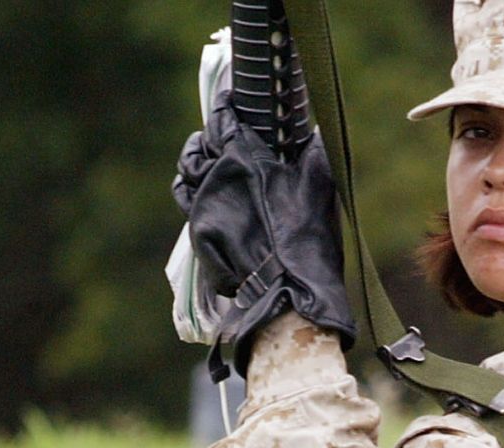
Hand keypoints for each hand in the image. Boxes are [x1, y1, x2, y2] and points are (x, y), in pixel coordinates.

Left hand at [173, 94, 355, 375]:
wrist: (283, 291)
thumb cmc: (304, 238)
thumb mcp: (318, 189)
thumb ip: (314, 155)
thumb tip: (318, 132)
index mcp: (242, 157)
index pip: (225, 120)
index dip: (226, 106)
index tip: (229, 99)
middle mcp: (214, 177)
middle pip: (198, 147)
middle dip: (206, 136)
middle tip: (214, 133)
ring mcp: (202, 207)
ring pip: (186, 175)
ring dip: (193, 163)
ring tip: (201, 159)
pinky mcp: (197, 233)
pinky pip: (188, 204)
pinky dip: (194, 194)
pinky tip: (203, 195)